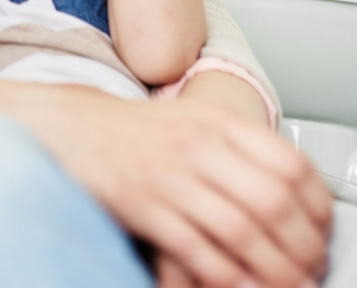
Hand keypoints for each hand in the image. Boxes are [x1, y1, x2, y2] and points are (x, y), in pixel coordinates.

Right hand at [38, 92, 330, 287]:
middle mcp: (195, 143)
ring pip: (243, 233)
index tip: (321, 231)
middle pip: (274, 202)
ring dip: (274, 272)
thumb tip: (295, 193)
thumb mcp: (191, 120)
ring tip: (286, 285)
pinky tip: (239, 285)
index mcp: (213, 119)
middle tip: (309, 267)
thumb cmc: (133, 131)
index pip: (290, 164)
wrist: (68, 127)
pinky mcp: (142, 206)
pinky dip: (228, 279)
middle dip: (303, 247)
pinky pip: (200, 253)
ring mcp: (167, 174)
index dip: (318, 207)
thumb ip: (239, 146)